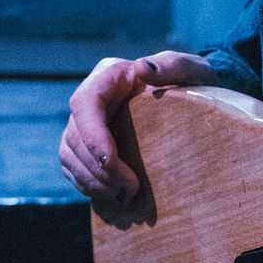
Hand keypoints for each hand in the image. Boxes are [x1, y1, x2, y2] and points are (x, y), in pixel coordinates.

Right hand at [59, 50, 217, 203]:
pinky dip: (88, 184)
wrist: (192, 100)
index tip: (111, 161)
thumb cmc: (192, 80)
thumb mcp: (191, 68)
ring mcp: (85, 122)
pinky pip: (73, 167)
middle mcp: (92, 98)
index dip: (92, 135)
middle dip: (99, 168)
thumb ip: (171, 65)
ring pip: (69, 154)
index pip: (85, 103)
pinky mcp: (86, 144)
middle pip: (76, 135)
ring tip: (124, 196)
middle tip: (131, 190)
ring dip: (92, 180)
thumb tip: (142, 68)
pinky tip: (113, 196)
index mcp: (110, 76)